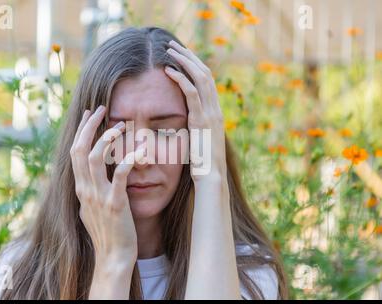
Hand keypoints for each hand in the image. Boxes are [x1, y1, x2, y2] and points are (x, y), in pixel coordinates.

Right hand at [70, 106, 145, 261]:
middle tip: (102, 109)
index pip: (75, 152)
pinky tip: (138, 151)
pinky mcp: (115, 204)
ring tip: (120, 125)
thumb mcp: (91, 207)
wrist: (113, 256)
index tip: (91, 114)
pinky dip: (128, 160)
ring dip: (107, 139)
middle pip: (80, 149)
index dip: (82, 131)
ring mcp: (99, 196)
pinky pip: (119, 176)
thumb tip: (88, 173)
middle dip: (89, 126)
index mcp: (80, 188)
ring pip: (95, 159)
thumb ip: (88, 188)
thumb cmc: (108, 230)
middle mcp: (85, 189)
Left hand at [164, 40, 226, 181]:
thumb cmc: (202, 164)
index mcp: (214, 112)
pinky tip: (168, 70)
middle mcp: (215, 109)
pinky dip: (181, 79)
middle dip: (189, 56)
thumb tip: (181, 122)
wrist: (211, 177)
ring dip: (184, 61)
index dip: (194, 65)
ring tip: (169, 50)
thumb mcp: (198, 141)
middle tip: (173, 45)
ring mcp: (210, 113)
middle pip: (204, 73)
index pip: (206, 81)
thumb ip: (193, 127)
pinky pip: (192, 93)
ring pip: (200, 78)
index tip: (180, 56)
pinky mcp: (202, 120)